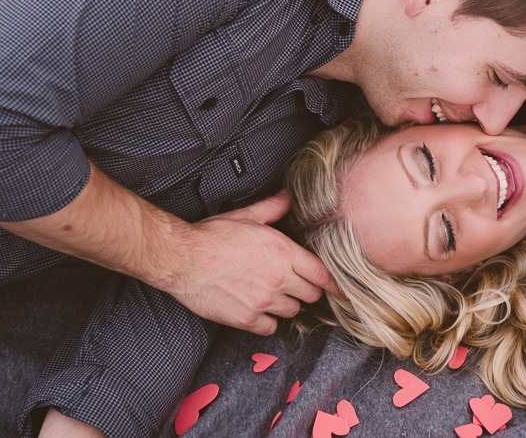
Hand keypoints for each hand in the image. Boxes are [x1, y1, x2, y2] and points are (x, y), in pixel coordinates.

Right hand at [169, 191, 338, 334]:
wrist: (183, 259)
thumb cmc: (211, 237)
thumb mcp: (246, 216)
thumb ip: (273, 208)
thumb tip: (288, 197)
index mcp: (283, 253)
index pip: (322, 273)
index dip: (334, 283)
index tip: (341, 289)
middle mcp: (278, 279)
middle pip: (311, 295)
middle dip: (307, 290)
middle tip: (297, 285)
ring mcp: (263, 301)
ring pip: (292, 311)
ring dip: (287, 304)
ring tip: (274, 295)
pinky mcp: (246, 319)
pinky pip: (270, 328)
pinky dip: (268, 322)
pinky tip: (260, 310)